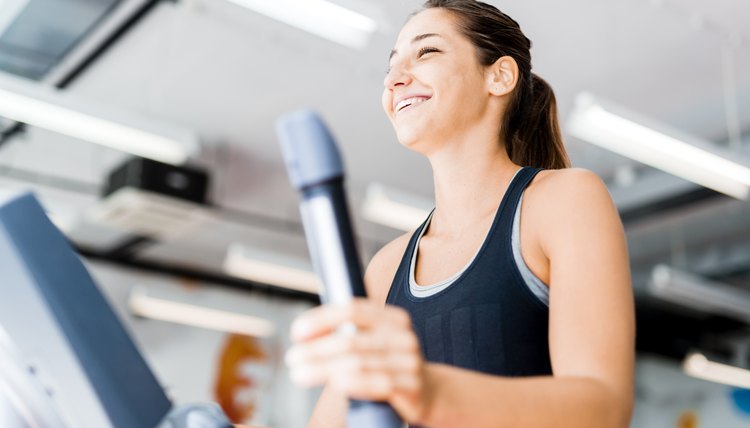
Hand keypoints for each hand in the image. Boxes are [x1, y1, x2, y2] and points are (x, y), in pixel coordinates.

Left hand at [285, 298, 430, 422]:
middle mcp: (403, 336)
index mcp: (393, 318)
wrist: (430, 393)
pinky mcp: (413, 387)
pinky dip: (353, 383)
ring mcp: (410, 362)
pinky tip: (335, 384)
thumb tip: (305, 334)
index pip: (353, 310)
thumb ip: (348, 334)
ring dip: (322, 369)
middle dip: (315, 349)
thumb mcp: (374, 344)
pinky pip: (378, 384)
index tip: (297, 332)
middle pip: (350, 339)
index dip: (322, 319)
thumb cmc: (390, 366)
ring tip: (299, 373)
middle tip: (292, 358)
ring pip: (358, 363)